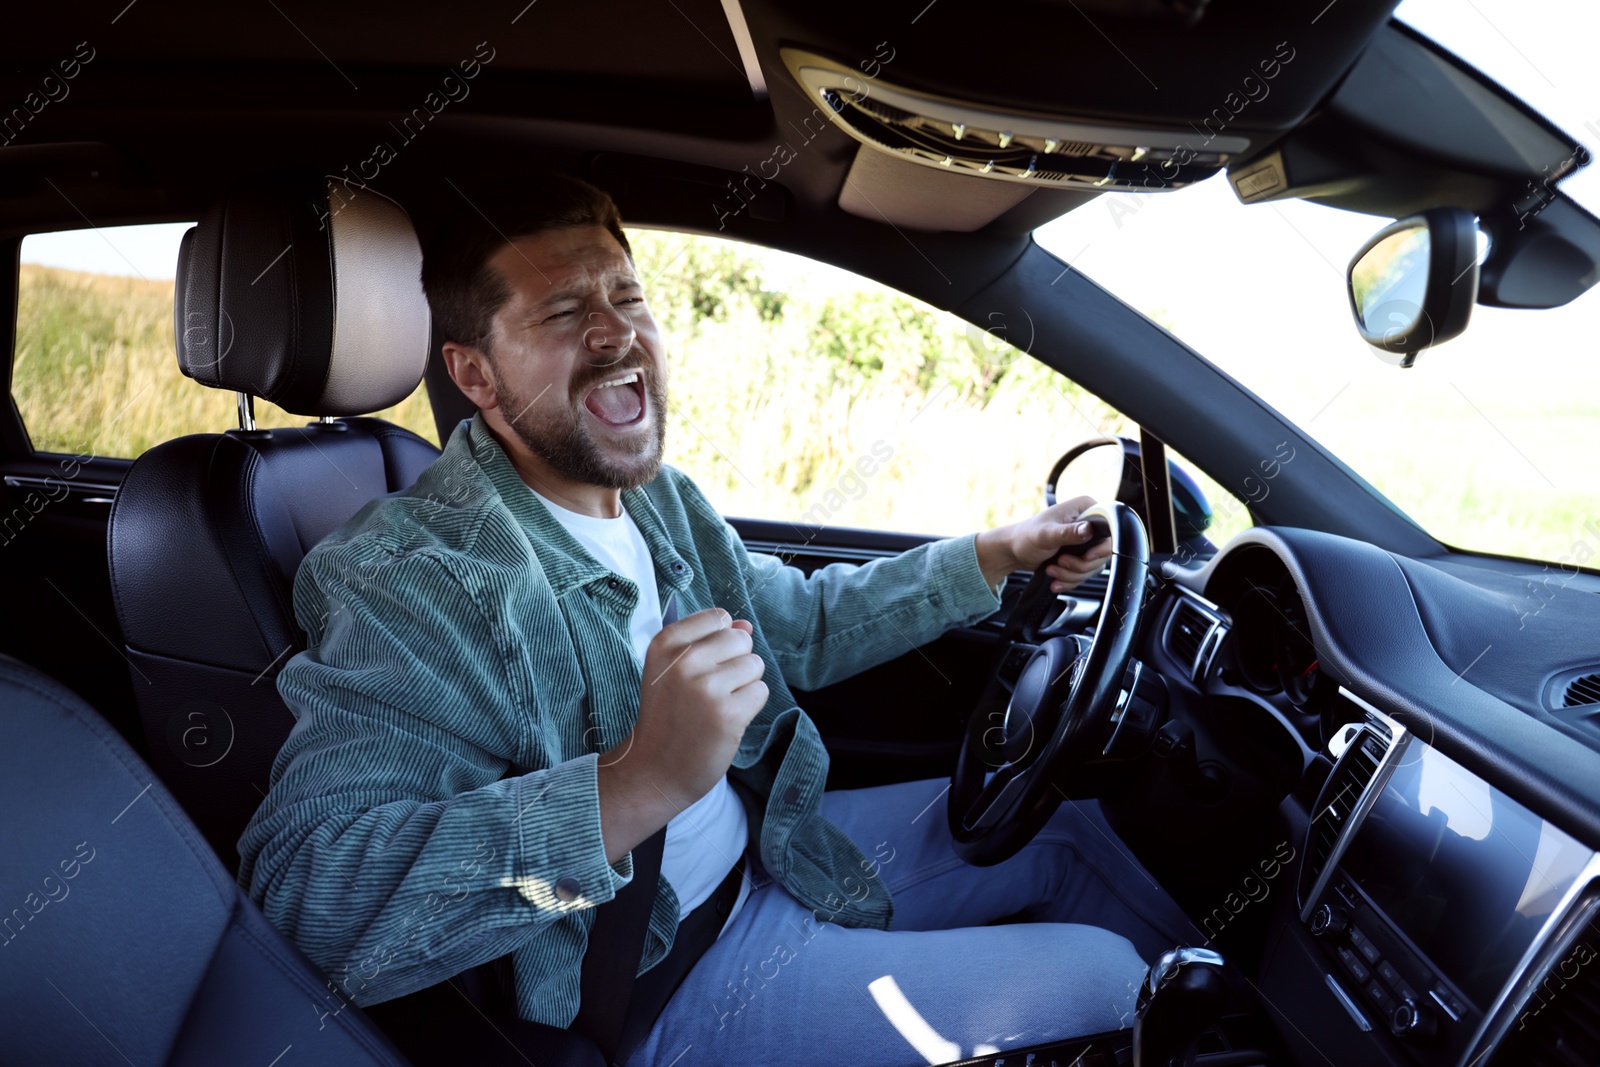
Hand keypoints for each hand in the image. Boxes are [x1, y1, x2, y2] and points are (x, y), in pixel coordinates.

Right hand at [596, 608, 767, 862]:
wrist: (655, 771)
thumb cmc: (668, 717)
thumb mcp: (674, 671)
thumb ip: (710, 642)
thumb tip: (746, 625)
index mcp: (665, 643)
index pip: (719, 618)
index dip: (720, 642)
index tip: (700, 668)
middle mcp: (684, 661)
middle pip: (741, 639)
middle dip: (736, 663)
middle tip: (710, 692)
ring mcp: (706, 688)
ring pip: (755, 664)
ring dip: (744, 686)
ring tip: (717, 706)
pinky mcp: (728, 714)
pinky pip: (761, 691)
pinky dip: (750, 707)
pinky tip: (725, 721)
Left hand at [974, 494, 1113, 592]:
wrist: (1014, 550)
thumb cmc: (1026, 536)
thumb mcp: (1046, 534)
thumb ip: (1067, 532)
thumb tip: (1088, 529)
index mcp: (1086, 508)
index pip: (1110, 529)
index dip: (1101, 547)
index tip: (1087, 556)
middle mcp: (1090, 523)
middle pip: (1103, 553)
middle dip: (1080, 565)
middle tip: (1060, 563)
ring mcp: (1087, 541)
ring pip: (1094, 567)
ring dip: (1072, 575)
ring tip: (1052, 570)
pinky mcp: (1081, 556)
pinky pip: (1085, 574)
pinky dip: (1070, 580)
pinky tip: (1055, 580)